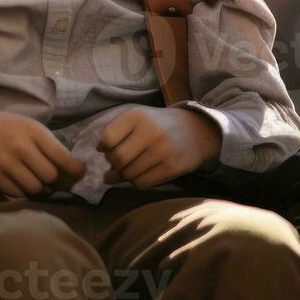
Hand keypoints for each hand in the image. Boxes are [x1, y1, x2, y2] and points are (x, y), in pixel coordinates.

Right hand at [0, 106, 86, 197]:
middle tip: (56, 182)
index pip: (65, 159)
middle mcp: (20, 146)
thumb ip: (47, 145)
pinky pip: (18, 194)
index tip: (78, 175)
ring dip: (41, 190)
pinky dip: (24, 193)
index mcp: (33, 131)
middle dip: (57, 183)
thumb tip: (72, 173)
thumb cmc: (0, 127)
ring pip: (36, 189)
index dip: (76, 172)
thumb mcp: (25, 126)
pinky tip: (21, 183)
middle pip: (51, 177)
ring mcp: (5, 163)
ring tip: (38, 183)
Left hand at [97, 105, 221, 188]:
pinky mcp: (172, 167)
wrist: (195, 131)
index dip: (104, 148)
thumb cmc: (157, 126)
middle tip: (120, 162)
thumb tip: (105, 178)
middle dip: (114, 164)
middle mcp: (150, 131)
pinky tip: (143, 173)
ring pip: (129, 174)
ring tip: (134, 166)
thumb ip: (115, 143)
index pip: (107, 139)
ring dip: (126, 175)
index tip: (108, 149)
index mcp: (137, 115)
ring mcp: (163, 150)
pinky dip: (138, 182)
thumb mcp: (136, 123)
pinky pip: (143, 183)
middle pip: (117, 159)